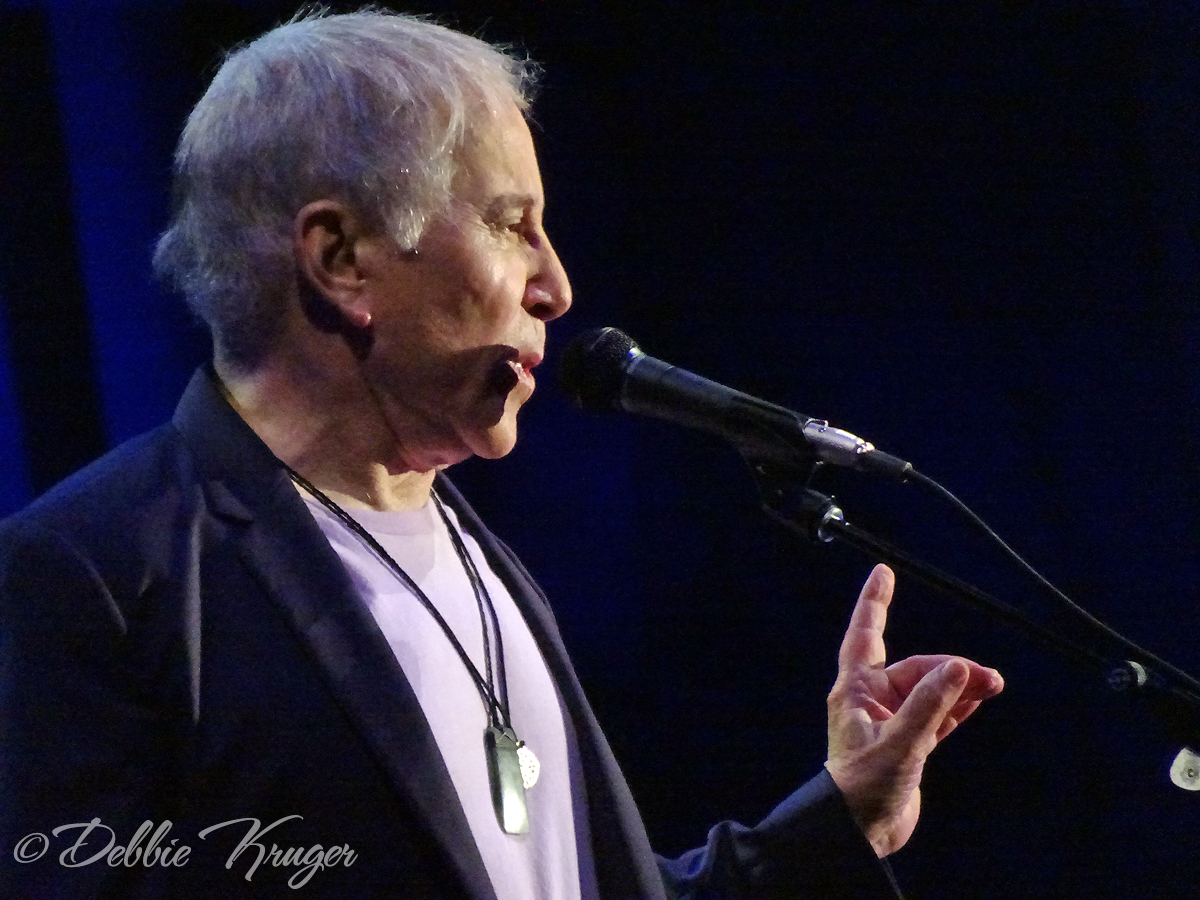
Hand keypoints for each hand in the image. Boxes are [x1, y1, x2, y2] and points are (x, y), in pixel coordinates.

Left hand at [824, 564, 1003, 856]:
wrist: (858, 833)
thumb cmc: (863, 788)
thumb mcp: (899, 744)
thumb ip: (930, 705)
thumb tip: (958, 666)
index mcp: (856, 692)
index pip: (866, 634)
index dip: (875, 602)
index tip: (883, 571)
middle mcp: (872, 701)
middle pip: (915, 668)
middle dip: (951, 669)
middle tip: (988, 678)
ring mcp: (892, 722)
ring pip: (931, 692)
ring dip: (960, 686)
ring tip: (994, 684)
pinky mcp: (909, 745)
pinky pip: (937, 716)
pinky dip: (957, 706)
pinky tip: (978, 697)